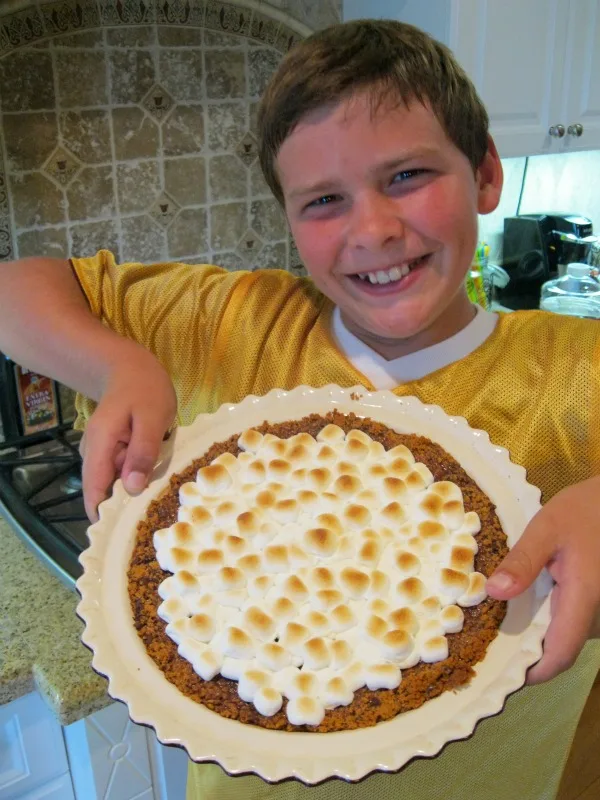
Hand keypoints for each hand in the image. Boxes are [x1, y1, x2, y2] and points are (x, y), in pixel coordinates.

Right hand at [79, 347, 176, 521]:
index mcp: (99, 445)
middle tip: (159, 514)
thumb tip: (132, 489)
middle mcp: (93, 453)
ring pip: (117, 483)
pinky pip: (123, 472)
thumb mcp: (152, 418)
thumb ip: (142, 452)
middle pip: (104, 492)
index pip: (94, 492)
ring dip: (137, 490)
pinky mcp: (112, 452)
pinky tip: (158, 475)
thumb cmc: (144, 388)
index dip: (106, 516)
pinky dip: (139, 476)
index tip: (127, 534)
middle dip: (128, 505)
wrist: (130, 366)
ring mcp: (101, 453)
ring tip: (164, 495)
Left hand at [486, 476, 599, 683]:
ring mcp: (599, 607)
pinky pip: (573, 621)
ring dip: (540, 636)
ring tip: (501, 625)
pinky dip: (550, 621)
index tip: (503, 673)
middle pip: (563, 649)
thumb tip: (494, 592)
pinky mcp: (596, 600)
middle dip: (529, 653)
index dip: (534, 671)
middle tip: (489, 644)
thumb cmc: (583, 511)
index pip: (561, 653)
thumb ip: (522, 561)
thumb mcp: (547, 528)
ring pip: (569, 636)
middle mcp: (598, 610)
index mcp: (585, 597)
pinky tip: (525, 606)